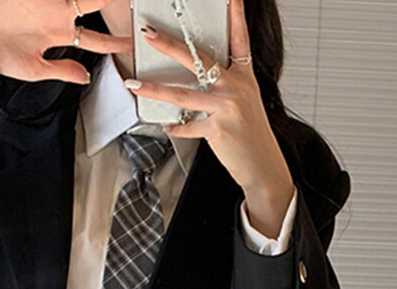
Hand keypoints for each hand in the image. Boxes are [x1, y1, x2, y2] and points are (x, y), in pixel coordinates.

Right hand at [0, 0, 132, 85]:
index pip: (97, 39)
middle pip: (96, 3)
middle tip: (135, 3)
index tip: (136, 42)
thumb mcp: (34, 70)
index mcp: (60, 34)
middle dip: (114, 2)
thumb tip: (86, 78)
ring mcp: (47, 0)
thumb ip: (62, 70)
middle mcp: (58, 13)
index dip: (117, 41)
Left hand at [124, 0, 294, 235]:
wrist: (262, 164)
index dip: (235, 16)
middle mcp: (236, 87)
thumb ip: (222, 87)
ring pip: (183, 94)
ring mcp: (226, 107)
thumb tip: (195, 78)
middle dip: (170, 45)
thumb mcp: (243, 102)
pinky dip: (176, 129)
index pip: (239, 39)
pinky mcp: (217, 129)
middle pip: (198, 60)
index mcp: (244, 76)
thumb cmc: (250, 133)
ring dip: (154, 89)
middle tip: (149, 35)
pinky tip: (169, 128)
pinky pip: (187, 127)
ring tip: (134, 84)